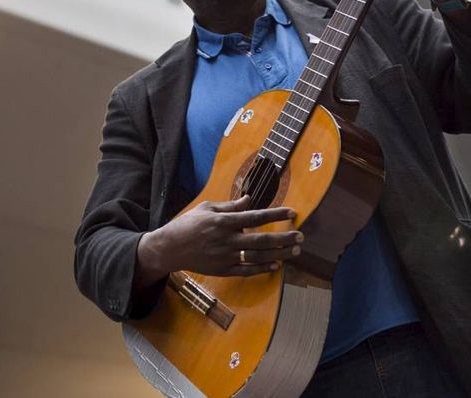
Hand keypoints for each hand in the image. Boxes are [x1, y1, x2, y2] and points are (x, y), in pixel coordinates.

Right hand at [139, 195, 302, 278]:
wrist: (170, 248)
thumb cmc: (188, 224)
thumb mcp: (207, 208)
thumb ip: (230, 205)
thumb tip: (250, 200)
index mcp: (223, 221)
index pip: (255, 217)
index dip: (275, 215)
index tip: (292, 213)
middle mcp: (226, 240)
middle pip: (261, 240)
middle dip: (283, 238)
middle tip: (301, 236)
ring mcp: (225, 257)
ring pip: (257, 257)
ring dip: (279, 254)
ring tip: (295, 250)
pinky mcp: (223, 270)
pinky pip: (246, 271)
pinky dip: (262, 268)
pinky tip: (276, 265)